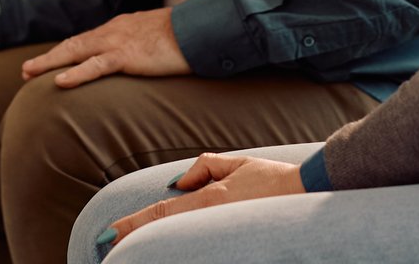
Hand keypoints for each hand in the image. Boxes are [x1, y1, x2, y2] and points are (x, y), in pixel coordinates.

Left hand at [19, 8, 186, 87]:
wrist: (201, 29)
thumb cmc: (185, 37)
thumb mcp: (158, 39)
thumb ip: (143, 47)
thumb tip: (139, 59)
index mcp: (121, 27)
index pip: (86, 40)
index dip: (65, 52)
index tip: (48, 62)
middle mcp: (114, 31)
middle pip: (73, 44)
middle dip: (48, 57)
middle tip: (26, 70)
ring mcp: (119, 41)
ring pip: (76, 52)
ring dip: (49, 62)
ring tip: (29, 73)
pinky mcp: (128, 55)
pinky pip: (96, 66)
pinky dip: (76, 73)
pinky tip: (59, 82)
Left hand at [102, 154, 306, 251]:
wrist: (312, 196)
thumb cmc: (277, 180)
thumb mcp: (239, 164)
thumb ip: (205, 168)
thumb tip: (178, 181)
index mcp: (209, 198)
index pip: (160, 212)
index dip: (131, 224)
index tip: (108, 232)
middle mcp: (211, 219)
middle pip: (163, 232)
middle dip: (134, 240)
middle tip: (106, 246)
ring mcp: (222, 233)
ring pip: (179, 243)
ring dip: (154, 248)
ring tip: (128, 252)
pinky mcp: (236, 243)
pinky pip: (200, 247)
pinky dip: (180, 250)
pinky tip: (165, 253)